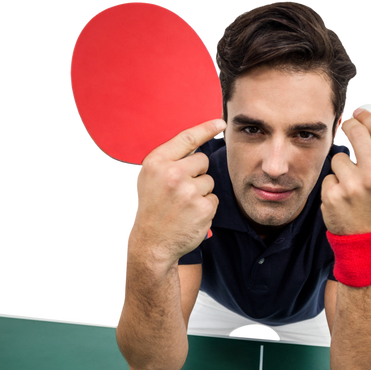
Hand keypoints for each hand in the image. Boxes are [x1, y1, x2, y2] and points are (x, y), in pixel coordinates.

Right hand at [129, 119, 225, 265]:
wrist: (151, 244)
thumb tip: (196, 145)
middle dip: (197, 174)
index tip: (221, 123)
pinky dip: (205, 208)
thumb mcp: (149, 179)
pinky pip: (213, 199)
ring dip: (201, 192)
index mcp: (157, 162)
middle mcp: (172, 173)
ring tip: (183, 206)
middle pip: (203, 161)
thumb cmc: (151, 210)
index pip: (187, 138)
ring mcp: (188, 191)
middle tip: (180, 191)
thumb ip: (169, 161)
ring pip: (209, 181)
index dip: (206, 128)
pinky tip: (190, 216)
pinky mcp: (202, 207)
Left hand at [321, 108, 370, 235]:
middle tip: (345, 124)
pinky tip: (342, 198)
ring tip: (351, 185)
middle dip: (349, 125)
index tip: (357, 112)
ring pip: (338, 158)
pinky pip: (328, 177)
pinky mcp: (333, 196)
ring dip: (341, 167)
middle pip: (356, 133)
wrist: (367, 238)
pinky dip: (332, 185)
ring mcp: (353, 186)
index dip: (365, 116)